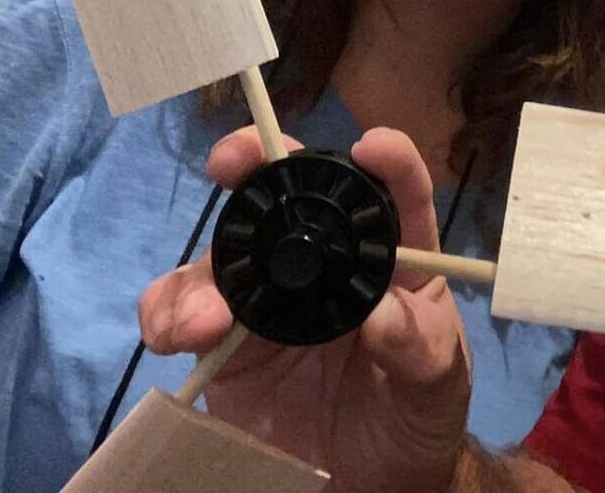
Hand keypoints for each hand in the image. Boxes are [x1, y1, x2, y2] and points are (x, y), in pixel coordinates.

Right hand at [140, 126, 472, 491]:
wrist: (366, 489)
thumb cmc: (414, 419)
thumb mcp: (436, 385)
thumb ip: (418, 347)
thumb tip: (383, 317)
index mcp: (390, 259)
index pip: (394, 192)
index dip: (388, 159)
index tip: (370, 146)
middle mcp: (326, 262)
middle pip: (290, 191)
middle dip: (255, 159)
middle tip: (231, 161)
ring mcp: (269, 298)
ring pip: (224, 251)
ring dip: (204, 270)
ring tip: (206, 320)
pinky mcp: (224, 345)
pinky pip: (181, 311)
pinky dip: (167, 313)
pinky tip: (177, 336)